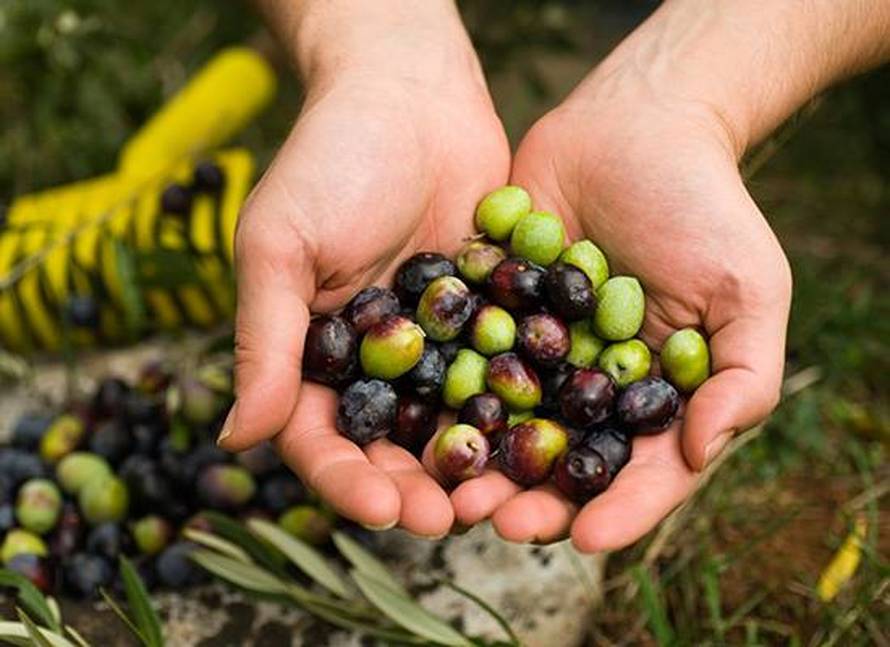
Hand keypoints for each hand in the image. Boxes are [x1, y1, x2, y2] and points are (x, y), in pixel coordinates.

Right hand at [219, 3, 509, 536]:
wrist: (411, 95)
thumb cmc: (330, 158)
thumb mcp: (281, 244)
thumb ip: (265, 339)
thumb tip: (234, 437)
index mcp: (313, 354)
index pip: (320, 437)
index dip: (346, 479)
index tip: (381, 507)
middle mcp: (376, 361)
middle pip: (391, 446)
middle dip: (414, 487)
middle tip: (448, 520)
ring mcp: (437, 345)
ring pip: (451, 423)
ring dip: (470, 465)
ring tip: (499, 499)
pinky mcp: (490, 320)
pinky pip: (503, 374)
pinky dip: (518, 410)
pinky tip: (543, 438)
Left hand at [447, 71, 791, 551]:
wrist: (636, 123)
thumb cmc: (704, 205)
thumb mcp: (747, 286)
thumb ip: (742, 374)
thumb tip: (703, 450)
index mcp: (649, 394)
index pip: (637, 469)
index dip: (616, 509)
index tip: (585, 538)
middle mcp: (586, 382)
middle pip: (559, 458)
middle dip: (529, 496)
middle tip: (495, 521)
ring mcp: (533, 348)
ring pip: (502, 420)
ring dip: (476, 458)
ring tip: (447, 488)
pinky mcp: (487, 309)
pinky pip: (463, 356)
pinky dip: (441, 387)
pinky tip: (415, 414)